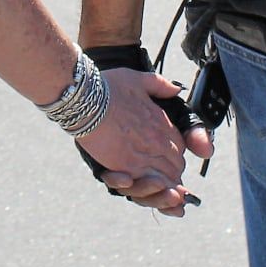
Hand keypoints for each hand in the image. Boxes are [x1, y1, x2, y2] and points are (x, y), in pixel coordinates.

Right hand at [78, 68, 209, 216]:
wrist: (86, 99)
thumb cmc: (108, 86)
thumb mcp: (138, 79)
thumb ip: (159, 85)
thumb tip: (175, 89)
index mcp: (163, 123)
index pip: (179, 146)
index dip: (173, 153)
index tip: (163, 156)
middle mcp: (158, 141)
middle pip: (174, 165)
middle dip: (170, 171)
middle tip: (162, 176)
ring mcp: (143, 155)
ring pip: (164, 178)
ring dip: (162, 184)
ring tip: (155, 187)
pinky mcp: (126, 167)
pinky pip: (145, 183)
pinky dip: (147, 188)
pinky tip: (143, 186)